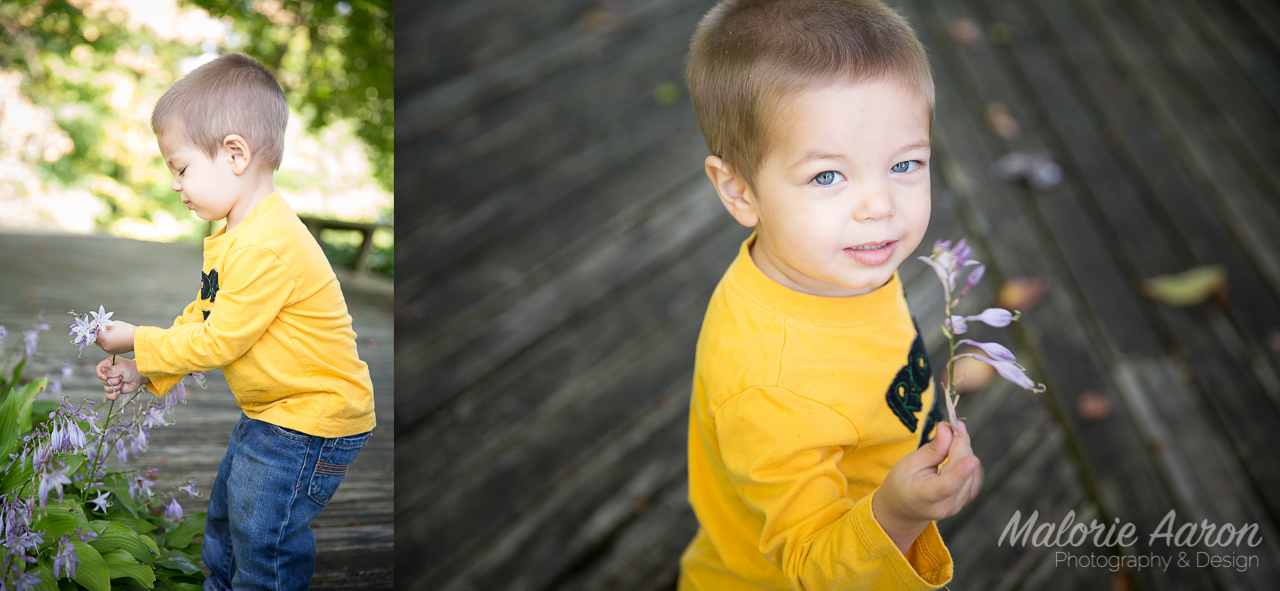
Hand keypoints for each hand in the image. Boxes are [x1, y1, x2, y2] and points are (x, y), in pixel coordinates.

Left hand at [95, 321, 136, 354]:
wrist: (138, 339)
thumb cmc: (126, 330)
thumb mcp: (113, 324)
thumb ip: (103, 326)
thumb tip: (97, 327)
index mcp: (103, 338)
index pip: (93, 333)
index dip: (96, 329)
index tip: (100, 325)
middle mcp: (104, 346)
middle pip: (96, 340)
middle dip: (99, 335)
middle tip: (106, 329)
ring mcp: (108, 350)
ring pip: (102, 344)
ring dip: (104, 339)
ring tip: (113, 334)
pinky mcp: (113, 352)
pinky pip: (107, 347)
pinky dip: (109, 343)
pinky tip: (116, 338)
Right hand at [96, 357, 145, 399]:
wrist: (140, 377)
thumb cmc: (132, 369)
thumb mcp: (122, 367)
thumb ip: (112, 370)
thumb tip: (101, 369)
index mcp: (109, 364)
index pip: (98, 369)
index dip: (101, 374)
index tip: (107, 377)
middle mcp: (108, 373)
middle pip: (103, 380)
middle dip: (113, 381)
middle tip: (121, 377)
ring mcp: (111, 382)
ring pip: (106, 388)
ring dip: (116, 387)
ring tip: (123, 382)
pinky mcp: (114, 389)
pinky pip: (108, 395)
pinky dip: (113, 396)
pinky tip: (118, 393)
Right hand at [872, 421, 982, 554]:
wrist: (903, 510)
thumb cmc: (901, 484)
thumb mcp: (909, 463)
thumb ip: (932, 449)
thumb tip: (948, 429)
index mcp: (924, 497)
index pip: (946, 486)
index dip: (960, 472)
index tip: (972, 460)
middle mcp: (945, 505)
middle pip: (962, 471)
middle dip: (959, 444)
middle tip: (951, 425)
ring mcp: (957, 505)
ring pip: (970, 470)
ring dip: (961, 451)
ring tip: (945, 442)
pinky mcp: (964, 499)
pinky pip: (970, 474)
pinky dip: (963, 459)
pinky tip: (951, 454)